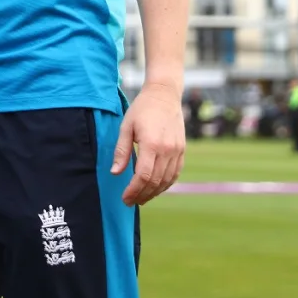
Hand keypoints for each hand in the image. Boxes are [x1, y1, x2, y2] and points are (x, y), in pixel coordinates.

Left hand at [112, 82, 185, 206]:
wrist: (164, 95)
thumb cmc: (141, 109)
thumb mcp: (126, 127)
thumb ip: (121, 151)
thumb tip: (115, 173)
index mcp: (152, 144)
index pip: (143, 175)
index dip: (133, 190)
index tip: (125, 198)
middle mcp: (167, 150)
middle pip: (155, 181)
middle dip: (142, 195)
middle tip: (130, 202)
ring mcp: (177, 151)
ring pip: (167, 180)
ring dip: (154, 192)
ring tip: (141, 198)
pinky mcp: (182, 150)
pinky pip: (175, 173)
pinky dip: (166, 184)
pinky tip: (155, 188)